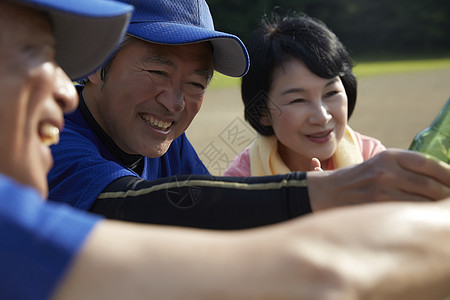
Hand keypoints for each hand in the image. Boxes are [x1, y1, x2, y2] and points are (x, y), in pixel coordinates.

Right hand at [306, 149, 449, 210]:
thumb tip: (440, 182)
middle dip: (447, 196)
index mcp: (389, 156)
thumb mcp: (379, 165)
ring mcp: (381, 190)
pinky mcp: (377, 207)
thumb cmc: (357, 180)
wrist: (327, 192)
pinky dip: (420, 218)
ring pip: (423, 202)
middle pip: (431, 185)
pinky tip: (423, 221)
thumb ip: (405, 170)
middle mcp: (386, 170)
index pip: (430, 163)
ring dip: (437, 210)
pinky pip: (408, 214)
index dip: (449, 174)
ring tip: (442, 214)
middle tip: (449, 203)